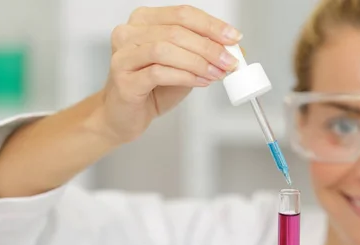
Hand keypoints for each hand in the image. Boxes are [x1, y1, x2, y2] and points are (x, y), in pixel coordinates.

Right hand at [94, 5, 241, 143]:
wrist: (125, 115)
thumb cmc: (151, 89)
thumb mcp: (184, 66)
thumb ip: (204, 54)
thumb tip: (235, 49)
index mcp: (144, 21)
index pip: (183, 14)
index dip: (211, 25)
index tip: (233, 37)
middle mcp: (129, 33)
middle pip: (176, 31)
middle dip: (209, 47)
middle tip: (229, 61)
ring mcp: (123, 56)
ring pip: (166, 49)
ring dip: (198, 62)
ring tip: (217, 74)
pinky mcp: (124, 79)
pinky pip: (158, 73)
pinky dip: (185, 77)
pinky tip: (201, 82)